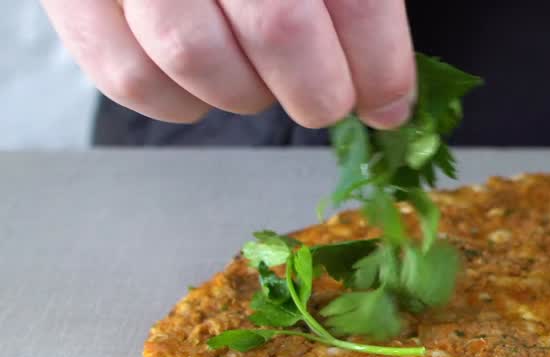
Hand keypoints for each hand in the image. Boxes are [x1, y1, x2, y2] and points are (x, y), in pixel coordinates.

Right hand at [41, 0, 415, 129]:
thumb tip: (389, 87)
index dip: (381, 66)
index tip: (390, 101)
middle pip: (280, 30)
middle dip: (320, 91)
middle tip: (327, 98)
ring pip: (196, 59)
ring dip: (246, 95)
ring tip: (261, 78)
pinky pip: (127, 75)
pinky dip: (176, 102)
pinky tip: (201, 84)